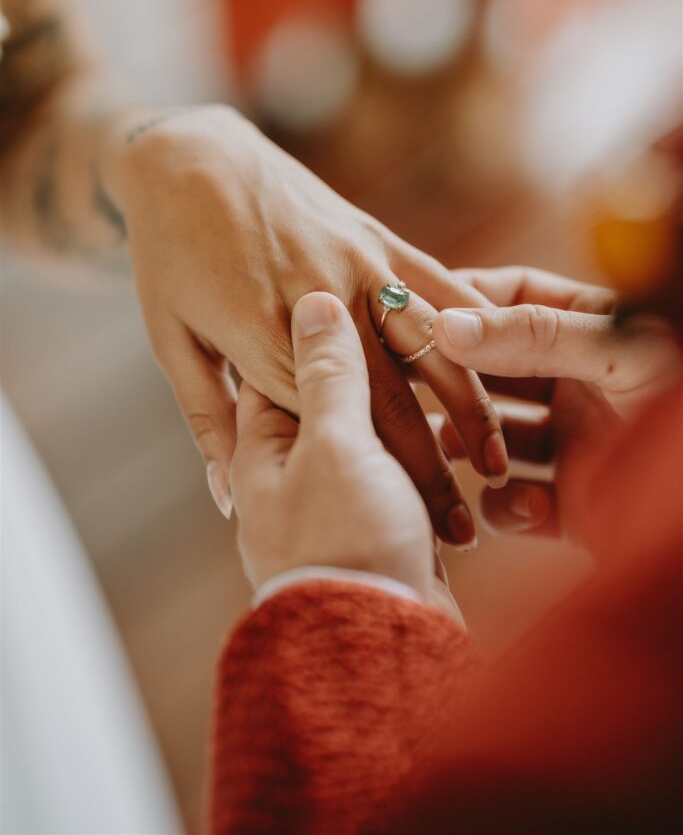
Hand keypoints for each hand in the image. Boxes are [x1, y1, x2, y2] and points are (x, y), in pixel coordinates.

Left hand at [109, 106, 508, 544]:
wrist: (189, 157)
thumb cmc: (170, 256)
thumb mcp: (170, 342)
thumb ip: (208, 419)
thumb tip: (225, 496)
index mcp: (263, 339)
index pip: (334, 429)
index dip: (378, 485)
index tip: (409, 535)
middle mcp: (320, 304)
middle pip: (390, 400)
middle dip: (431, 469)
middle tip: (465, 525)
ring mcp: (355, 265)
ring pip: (430, 348)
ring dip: (469, 409)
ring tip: (494, 462)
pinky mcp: (375, 236)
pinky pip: (439, 285)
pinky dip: (474, 329)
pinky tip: (504, 366)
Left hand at [230, 291, 464, 611]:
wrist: (374, 650)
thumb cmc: (339, 546)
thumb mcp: (332, 447)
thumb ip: (327, 375)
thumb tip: (316, 306)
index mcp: (266, 440)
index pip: (284, 357)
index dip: (325, 321)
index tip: (362, 291)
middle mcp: (294, 466)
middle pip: (338, 390)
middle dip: (381, 365)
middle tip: (424, 329)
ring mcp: (338, 496)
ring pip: (381, 428)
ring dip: (417, 411)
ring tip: (437, 369)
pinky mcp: (381, 522)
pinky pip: (407, 470)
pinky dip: (433, 456)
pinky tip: (460, 436)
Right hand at [430, 267, 680, 541]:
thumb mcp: (617, 349)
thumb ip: (532, 336)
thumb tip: (444, 326)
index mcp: (587, 328)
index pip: (506, 299)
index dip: (459, 305)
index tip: (414, 319)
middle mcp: (573, 381)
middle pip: (490, 373)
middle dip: (456, 385)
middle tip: (415, 392)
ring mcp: (572, 443)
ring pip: (493, 441)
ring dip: (474, 448)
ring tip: (466, 451)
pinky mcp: (574, 506)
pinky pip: (516, 505)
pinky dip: (511, 508)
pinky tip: (531, 506)